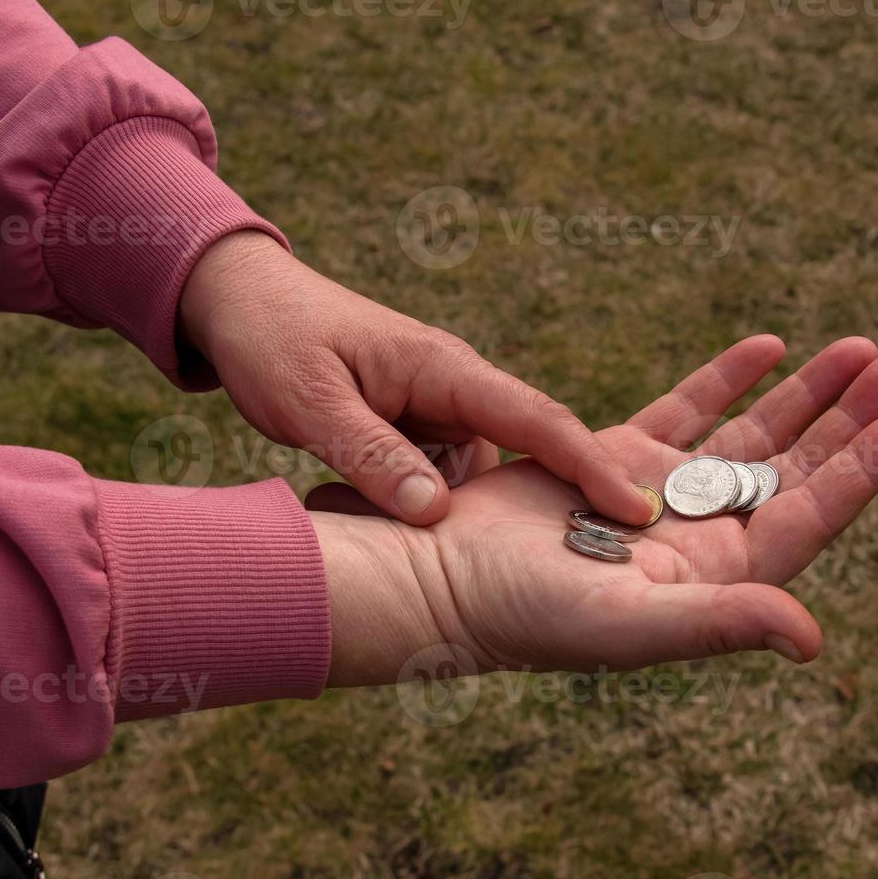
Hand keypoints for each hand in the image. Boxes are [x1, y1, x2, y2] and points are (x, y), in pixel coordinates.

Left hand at [178, 231, 650, 525]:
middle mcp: (456, 388)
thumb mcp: (311, 402)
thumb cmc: (273, 340)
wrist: (240, 302)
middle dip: (571, 499)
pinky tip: (442, 554)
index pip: (538, 419)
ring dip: (499, 519)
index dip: (591, 466)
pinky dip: (454, 512)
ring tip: (512, 576)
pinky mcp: (417, 430)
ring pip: (489, 475)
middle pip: (533, 449)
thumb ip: (369, 456)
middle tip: (608, 559)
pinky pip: (450, 478)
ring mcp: (439, 410)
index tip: (637, 509)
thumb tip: (434, 513)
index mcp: (445, 368)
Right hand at [309, 335, 877, 685]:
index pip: (808, 514)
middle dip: (849, 418)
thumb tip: (813, 638)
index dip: (863, 471)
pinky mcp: (613, 458)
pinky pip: (687, 410)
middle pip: (795, 467)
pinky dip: (727, 377)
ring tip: (858, 347)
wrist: (444, 579)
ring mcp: (659, 494)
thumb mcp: (633, 624)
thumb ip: (723, 621)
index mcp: (716, 578)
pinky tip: (767, 346)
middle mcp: (699, 537)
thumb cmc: (530, 615)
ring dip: (805, 392)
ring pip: (750, 433)